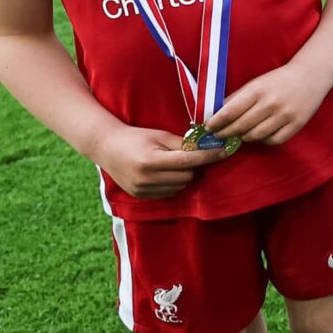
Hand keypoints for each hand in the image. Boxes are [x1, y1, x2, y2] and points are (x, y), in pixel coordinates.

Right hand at [90, 124, 226, 199]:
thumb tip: (207, 147)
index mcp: (151, 161)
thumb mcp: (159, 135)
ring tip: (169, 162)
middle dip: (192, 165)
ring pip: (180, 186)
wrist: (106, 147)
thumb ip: (183, 144)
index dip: (210, 156)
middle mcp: (147, 179)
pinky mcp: (141, 196)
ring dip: (182, 175)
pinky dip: (172, 183)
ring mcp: (143, 190)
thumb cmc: (135, 137)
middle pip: (187, 176)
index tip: (226, 150)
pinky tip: (161, 172)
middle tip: (185, 154)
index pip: (189, 161)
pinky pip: (169, 192)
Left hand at [201, 63, 327, 146]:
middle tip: (219, 135)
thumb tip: (216, 114)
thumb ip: (237, 98)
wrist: (310, 76)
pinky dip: (263, 140)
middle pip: (241, 126)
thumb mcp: (255, 84)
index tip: (208, 127)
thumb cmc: (278, 80)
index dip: (216, 122)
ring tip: (239, 135)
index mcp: (257, 90)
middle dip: (226, 132)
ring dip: (244, 137)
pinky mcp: (297, 124)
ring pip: (256, 135)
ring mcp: (285, 115)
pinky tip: (259, 135)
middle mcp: (271, 103)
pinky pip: (274, 140)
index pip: (230, 111)